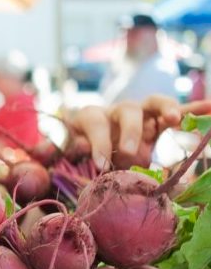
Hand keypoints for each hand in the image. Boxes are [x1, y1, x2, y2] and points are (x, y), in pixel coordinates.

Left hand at [68, 95, 183, 169]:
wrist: (94, 144)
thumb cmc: (82, 146)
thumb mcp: (70, 148)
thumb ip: (71, 147)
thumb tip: (74, 147)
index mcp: (93, 116)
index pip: (96, 123)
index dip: (97, 142)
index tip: (100, 164)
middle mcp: (119, 111)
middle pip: (128, 110)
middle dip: (130, 130)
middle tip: (128, 152)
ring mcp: (143, 115)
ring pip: (156, 104)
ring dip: (166, 110)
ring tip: (175, 118)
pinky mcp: (159, 123)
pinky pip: (179, 113)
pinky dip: (194, 110)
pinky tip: (209, 107)